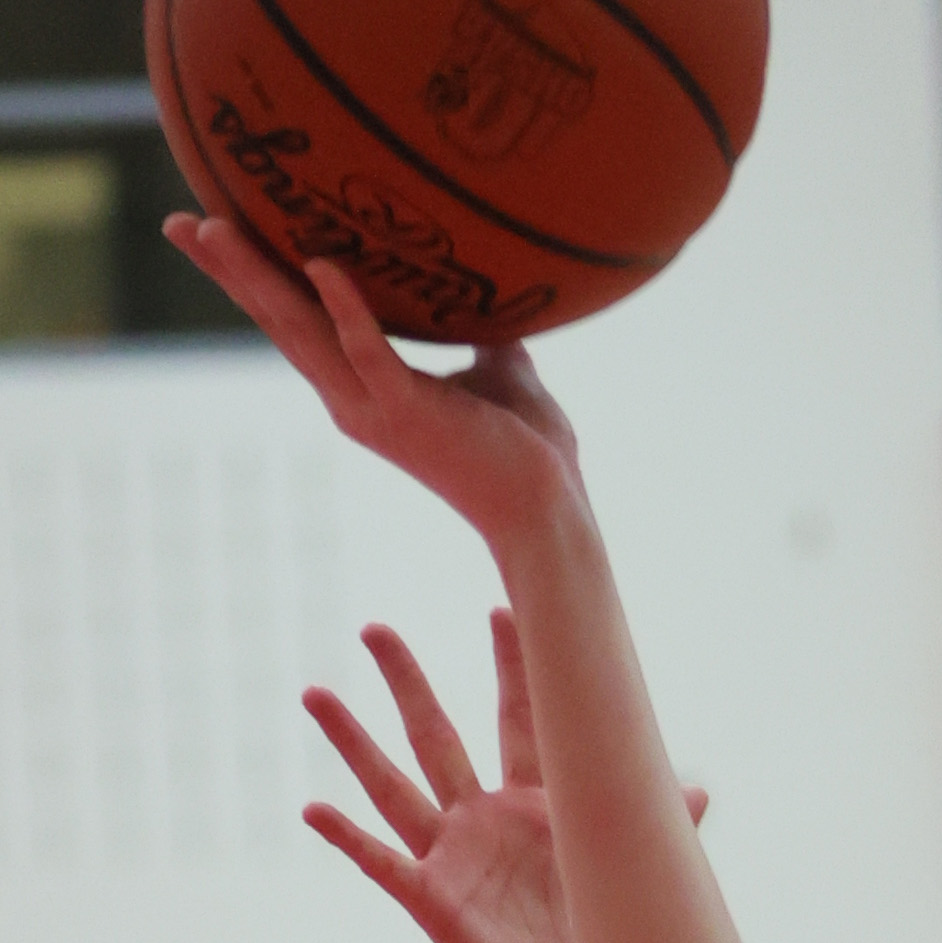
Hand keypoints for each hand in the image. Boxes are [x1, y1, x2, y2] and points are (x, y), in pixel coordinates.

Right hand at [164, 215, 582, 550]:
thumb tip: (495, 292)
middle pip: (278, 324)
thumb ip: (483, 333)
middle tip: (180, 224)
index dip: (255, 280)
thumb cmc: (528, 448)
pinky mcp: (409, 414)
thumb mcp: (501, 370)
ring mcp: (378, 409)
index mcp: (368, 388)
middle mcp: (357, 400)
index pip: (298, 324)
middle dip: (229, 273)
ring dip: (258, 279)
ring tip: (215, 229)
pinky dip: (345, 307)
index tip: (211, 233)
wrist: (551, 509)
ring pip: (302, 333)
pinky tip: (319, 261)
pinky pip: (369, 352)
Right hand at [304, 611, 707, 942]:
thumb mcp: (623, 876)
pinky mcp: (432, 902)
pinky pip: (382, 864)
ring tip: (315, 693)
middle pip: (437, 735)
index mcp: (531, 807)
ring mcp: (449, 858)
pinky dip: (348, 838)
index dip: (513, 668)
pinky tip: (313, 810)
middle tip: (375, 627)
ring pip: (392, 785)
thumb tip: (699, 788)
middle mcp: (481, 821)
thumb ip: (654, 825)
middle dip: (407, 682)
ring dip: (353, 743)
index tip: (503, 607)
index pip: (520, 720)